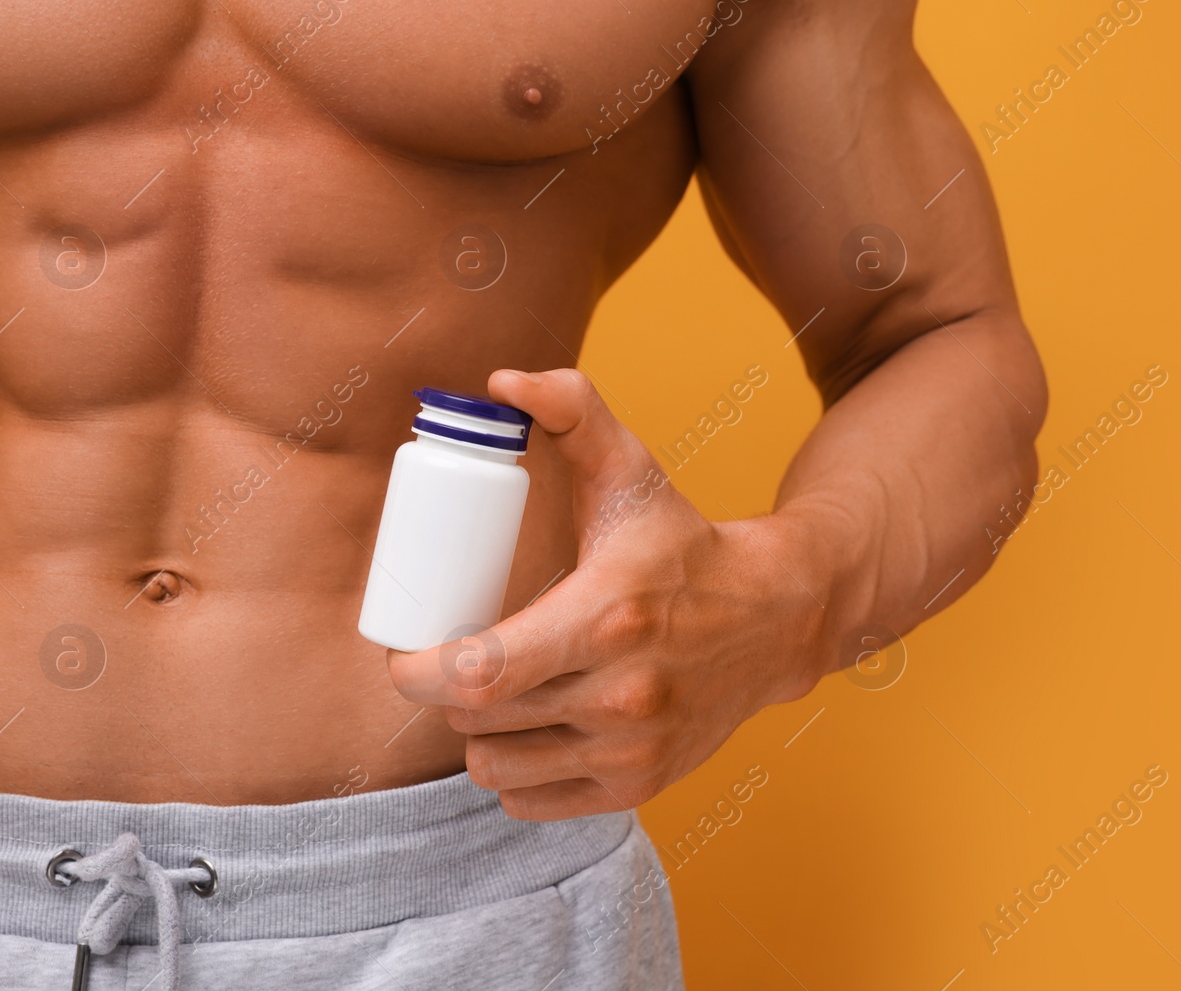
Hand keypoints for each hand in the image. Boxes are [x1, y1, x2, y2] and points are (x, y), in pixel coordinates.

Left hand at [386, 368, 828, 820]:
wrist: (774, 618)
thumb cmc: (683, 541)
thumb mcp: (630, 469)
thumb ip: (570, 408)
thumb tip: (499, 382)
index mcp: (607, 616)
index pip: (480, 671)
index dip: (419, 671)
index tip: (406, 653)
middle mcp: (623, 694)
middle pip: (478, 719)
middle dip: (448, 692)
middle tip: (454, 659)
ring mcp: (633, 748)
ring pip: (496, 766)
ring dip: (479, 734)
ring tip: (496, 694)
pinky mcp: (640, 786)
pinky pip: (531, 799)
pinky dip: (515, 771)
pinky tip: (530, 731)